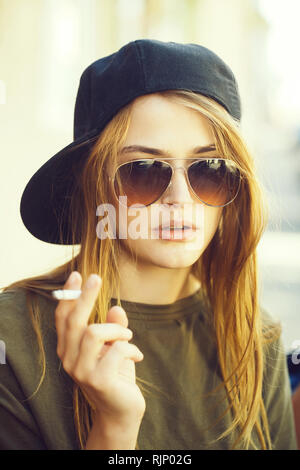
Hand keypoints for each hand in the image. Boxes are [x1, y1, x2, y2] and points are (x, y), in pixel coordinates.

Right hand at [55, 271, 145, 425]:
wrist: (122, 411)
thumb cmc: (116, 375)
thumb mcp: (114, 347)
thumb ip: (113, 328)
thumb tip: (116, 308)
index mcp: (69, 349)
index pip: (63, 318)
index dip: (69, 296)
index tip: (77, 275)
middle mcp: (69, 360)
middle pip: (74, 321)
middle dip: (85, 296)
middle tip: (97, 277)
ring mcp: (82, 372)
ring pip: (93, 332)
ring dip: (117, 330)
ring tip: (128, 337)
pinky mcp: (99, 380)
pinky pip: (116, 350)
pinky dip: (131, 348)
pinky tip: (137, 357)